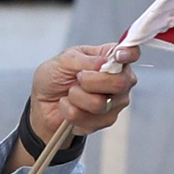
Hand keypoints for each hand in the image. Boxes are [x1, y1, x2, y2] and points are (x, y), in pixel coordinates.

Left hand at [19, 42, 136, 160]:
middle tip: (78, 79)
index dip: (129, 53)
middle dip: (91, 82)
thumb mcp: (63, 61)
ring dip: (76, 98)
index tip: (119, 55)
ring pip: (101, 104)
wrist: (42, 104)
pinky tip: (69, 107)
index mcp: (111, 58)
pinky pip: (89, 120)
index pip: (130, 52)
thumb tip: (104, 62)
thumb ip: (85, 60)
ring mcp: (115, 102)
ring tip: (70, 94)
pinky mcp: (105, 120)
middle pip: (120, 83)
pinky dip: (71, 112)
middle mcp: (119, 79)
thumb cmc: (55, 78)